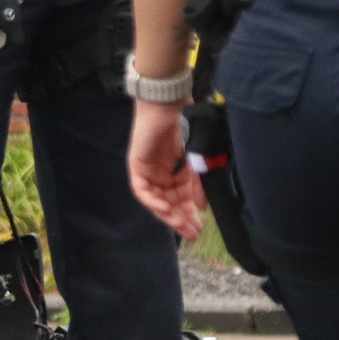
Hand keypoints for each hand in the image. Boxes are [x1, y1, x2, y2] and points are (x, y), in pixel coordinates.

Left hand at [127, 98, 205, 239]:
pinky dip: (152, 201)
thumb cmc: (185, 127)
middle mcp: (162, 175)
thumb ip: (198, 184)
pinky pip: (142, 190)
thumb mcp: (197, 160)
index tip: (200, 230)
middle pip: (169, 204)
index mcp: (177, 173)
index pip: (182, 201)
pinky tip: (165, 209)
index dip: (190, 216)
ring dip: (168, 215)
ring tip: (181, 226)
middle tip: (192, 234)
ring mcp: (148, 171)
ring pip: (156, 200)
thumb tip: (201, 207)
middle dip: (180, 220)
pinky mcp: (136, 166)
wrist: (169, 105)